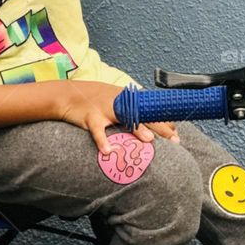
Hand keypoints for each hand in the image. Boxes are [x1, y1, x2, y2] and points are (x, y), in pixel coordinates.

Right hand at [57, 80, 178, 152]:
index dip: (164, 121)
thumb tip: (153, 126)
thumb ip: (134, 112)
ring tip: (149, 141)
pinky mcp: (90, 116)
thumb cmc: (96, 99)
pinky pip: (97, 130)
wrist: (68, 93)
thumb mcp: (117, 101)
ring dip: (137, 129)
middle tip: (174, 140)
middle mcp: (120, 102)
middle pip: (144, 114)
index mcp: (128, 99)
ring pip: (125, 118)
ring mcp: (105, 108)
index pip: (151, 109)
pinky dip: (102, 141)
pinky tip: (108, 151)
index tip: (177, 133)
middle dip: (160, 127)